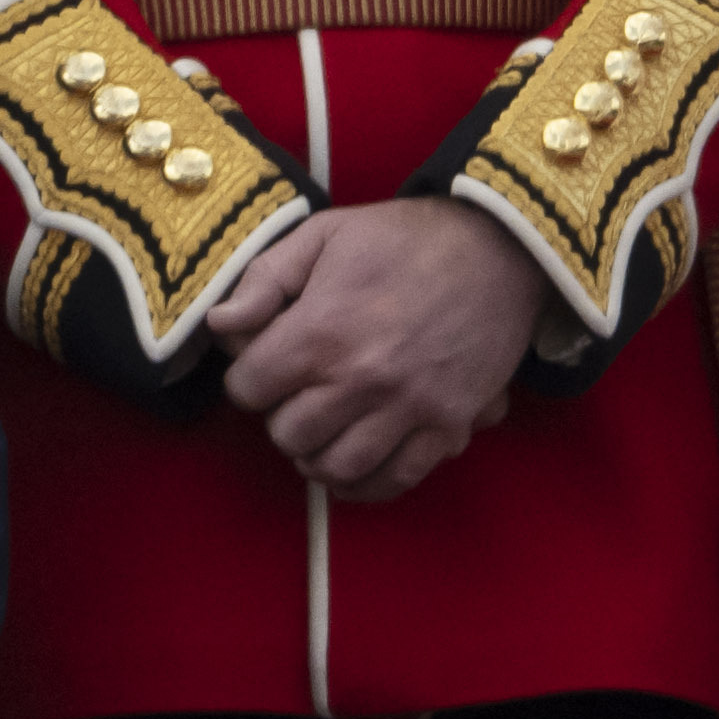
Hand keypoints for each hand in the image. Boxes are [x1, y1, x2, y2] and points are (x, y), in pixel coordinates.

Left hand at [205, 196, 551, 497]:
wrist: (498, 247)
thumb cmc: (402, 239)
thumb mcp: (321, 236)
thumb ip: (263, 280)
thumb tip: (220, 325)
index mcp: (321, 333)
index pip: (249, 390)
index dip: (248, 379)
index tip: (265, 366)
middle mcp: (362, 379)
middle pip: (288, 435)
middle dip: (281, 417)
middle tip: (297, 396)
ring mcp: (410, 408)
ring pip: (336, 467)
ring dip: (318, 454)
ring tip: (322, 431)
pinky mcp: (449, 424)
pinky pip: (397, 478)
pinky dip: (367, 483)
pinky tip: (354, 465)